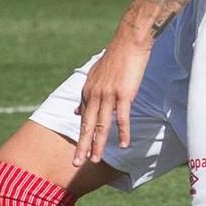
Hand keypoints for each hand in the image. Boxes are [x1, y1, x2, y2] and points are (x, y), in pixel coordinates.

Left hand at [73, 30, 150, 166]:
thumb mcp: (96, 75)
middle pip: (87, 125)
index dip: (81, 134)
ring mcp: (108, 95)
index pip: (83, 117)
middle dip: (81, 145)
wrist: (129, 42)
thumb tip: (76, 110)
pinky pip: (122, 118)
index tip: (79, 150)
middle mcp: (94, 94)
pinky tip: (122, 145)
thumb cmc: (116, 58)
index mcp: (88, 90)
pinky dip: (122, 132)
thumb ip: (87, 94)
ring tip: (94, 159)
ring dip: (98, 144)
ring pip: (101, 125)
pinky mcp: (123, 94)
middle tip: (76, 163)